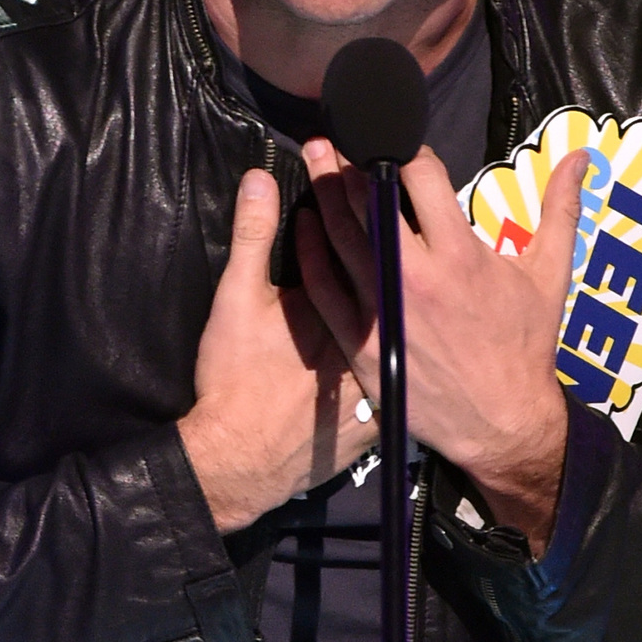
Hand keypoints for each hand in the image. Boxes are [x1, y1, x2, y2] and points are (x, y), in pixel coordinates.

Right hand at [179, 168, 377, 533]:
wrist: (240, 461)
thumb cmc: (234, 380)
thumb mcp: (237, 300)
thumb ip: (253, 236)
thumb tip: (259, 180)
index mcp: (348, 307)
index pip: (372, 244)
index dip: (368, 207)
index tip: (362, 180)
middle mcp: (377, 339)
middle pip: (397, 283)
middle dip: (393, 249)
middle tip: (381, 218)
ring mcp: (382, 379)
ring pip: (407, 329)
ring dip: (402, 299)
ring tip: (391, 273)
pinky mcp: (380, 414)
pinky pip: (402, 375)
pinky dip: (403, 352)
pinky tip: (397, 334)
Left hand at [296, 141, 587, 555]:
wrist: (501, 421)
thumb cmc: (525, 347)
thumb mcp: (549, 275)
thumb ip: (560, 209)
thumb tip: (580, 157)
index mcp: (461, 255)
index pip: (420, 178)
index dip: (404, 150)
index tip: (392, 138)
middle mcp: (416, 278)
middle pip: (368, 203)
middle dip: (344, 162)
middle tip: (327, 137)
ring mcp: (383, 310)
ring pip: (341, 239)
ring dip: (323, 195)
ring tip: (313, 163)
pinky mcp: (361, 342)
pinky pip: (324, 288)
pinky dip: (311, 253)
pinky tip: (304, 227)